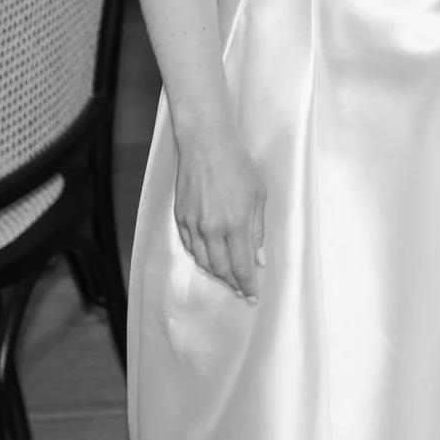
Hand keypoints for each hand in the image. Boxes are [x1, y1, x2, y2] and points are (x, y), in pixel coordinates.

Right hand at [172, 125, 265, 299]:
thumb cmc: (238, 164)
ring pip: (203, 261)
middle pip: (221, 269)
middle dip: (233, 283)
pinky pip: (189, 247)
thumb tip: (257, 258)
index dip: (248, 284)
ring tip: (228, 277)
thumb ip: (257, 230)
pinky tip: (209, 258)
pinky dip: (200, 257)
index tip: (253, 296)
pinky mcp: (180, 217)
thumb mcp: (259, 194)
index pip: (242, 266)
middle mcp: (212, 228)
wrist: (206, 143)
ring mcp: (193, 224)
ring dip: (216, 273)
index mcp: (236, 223)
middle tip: (242, 290)